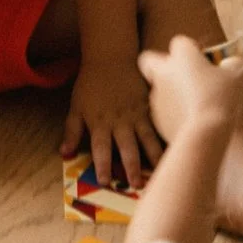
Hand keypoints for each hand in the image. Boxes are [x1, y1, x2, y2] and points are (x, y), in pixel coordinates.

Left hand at [62, 59, 162, 189]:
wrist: (111, 57)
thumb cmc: (91, 84)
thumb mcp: (76, 107)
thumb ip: (72, 131)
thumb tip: (64, 154)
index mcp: (100, 122)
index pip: (101, 147)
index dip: (102, 165)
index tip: (106, 181)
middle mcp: (120, 121)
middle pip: (127, 147)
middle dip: (132, 166)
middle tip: (138, 184)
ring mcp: (137, 115)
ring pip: (148, 138)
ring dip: (155, 157)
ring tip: (164, 171)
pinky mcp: (150, 108)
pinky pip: (159, 126)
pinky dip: (166, 139)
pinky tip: (178, 150)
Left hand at [137, 35, 242, 143]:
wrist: (204, 132)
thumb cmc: (220, 98)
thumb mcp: (235, 77)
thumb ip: (232, 65)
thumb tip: (232, 62)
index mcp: (181, 56)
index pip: (181, 42)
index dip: (193, 49)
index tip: (205, 60)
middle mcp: (164, 72)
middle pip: (151, 59)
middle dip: (163, 64)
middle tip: (183, 74)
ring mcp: (157, 95)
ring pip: (159, 87)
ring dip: (172, 91)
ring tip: (196, 103)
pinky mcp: (156, 117)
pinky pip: (163, 110)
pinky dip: (174, 111)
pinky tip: (192, 120)